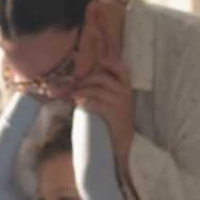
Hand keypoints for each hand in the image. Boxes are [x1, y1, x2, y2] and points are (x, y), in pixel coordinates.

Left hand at [71, 55, 134, 176]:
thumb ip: (106, 89)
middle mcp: (124, 93)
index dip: (111, 62)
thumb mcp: (115, 101)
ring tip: (73, 95)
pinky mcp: (113, 114)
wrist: (122, 140)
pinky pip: (96, 103)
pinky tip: (79, 102)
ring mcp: (120, 104)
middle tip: (75, 84)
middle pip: (103, 78)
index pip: (122, 69)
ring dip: (82, 91)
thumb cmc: (115, 119)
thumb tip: (86, 79)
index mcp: (126, 88)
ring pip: (97, 90)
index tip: (99, 58)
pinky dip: (85, 101)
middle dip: (86, 80)